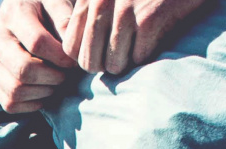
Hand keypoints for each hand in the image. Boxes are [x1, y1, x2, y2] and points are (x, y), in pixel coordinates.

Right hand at [0, 0, 77, 112]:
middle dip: (52, 77)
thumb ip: (65, 18)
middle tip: (65, 74)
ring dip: (43, 92)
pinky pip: (9, 104)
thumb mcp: (57, 2)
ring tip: (55, 82)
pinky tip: (44, 92)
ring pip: (15, 91)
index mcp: (12, 13)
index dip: (60, 57)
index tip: (73, 61)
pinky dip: (31, 104)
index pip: (37, 43)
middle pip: (23, 70)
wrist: (24, 13)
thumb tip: (70, 48)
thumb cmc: (46, 8)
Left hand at [40, 0, 215, 78]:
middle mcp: (100, 2)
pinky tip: (154, 37)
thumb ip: (89, 19)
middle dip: (106, 66)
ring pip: (113, 65)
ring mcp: (124, 10)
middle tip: (123, 55)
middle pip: (89, 62)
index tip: (103, 53)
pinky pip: (139, 58)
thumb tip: (74, 58)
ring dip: (127, 63)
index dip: (86, 57)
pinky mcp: (149, 18)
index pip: (70, 48)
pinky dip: (147, 55)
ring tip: (138, 47)